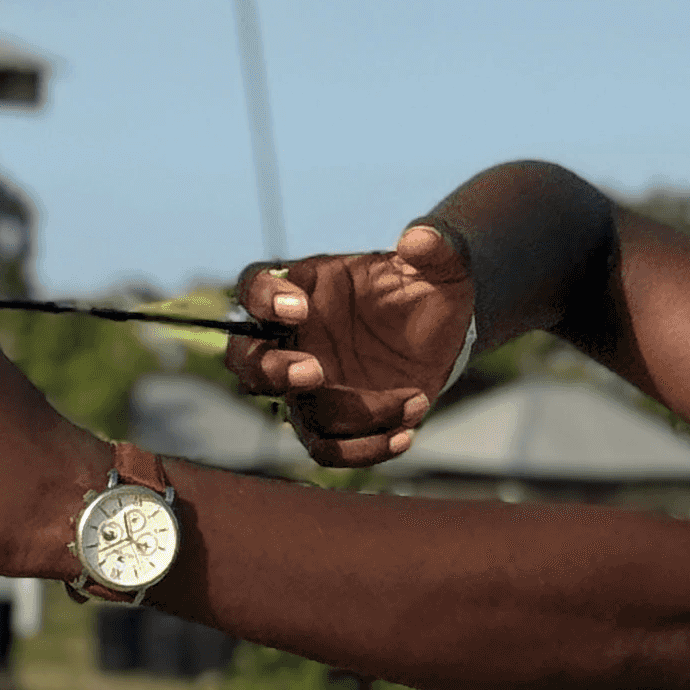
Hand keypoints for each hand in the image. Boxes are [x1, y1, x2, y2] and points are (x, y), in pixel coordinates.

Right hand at [224, 220, 476, 466]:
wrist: (443, 329)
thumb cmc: (425, 287)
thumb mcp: (440, 261)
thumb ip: (434, 247)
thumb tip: (420, 239)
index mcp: (303, 289)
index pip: (254, 288)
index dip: (264, 300)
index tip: (300, 308)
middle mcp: (295, 340)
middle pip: (246, 361)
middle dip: (270, 370)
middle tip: (313, 371)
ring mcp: (311, 386)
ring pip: (293, 415)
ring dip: (347, 416)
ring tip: (411, 401)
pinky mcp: (337, 421)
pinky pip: (329, 448)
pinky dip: (363, 450)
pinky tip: (406, 435)